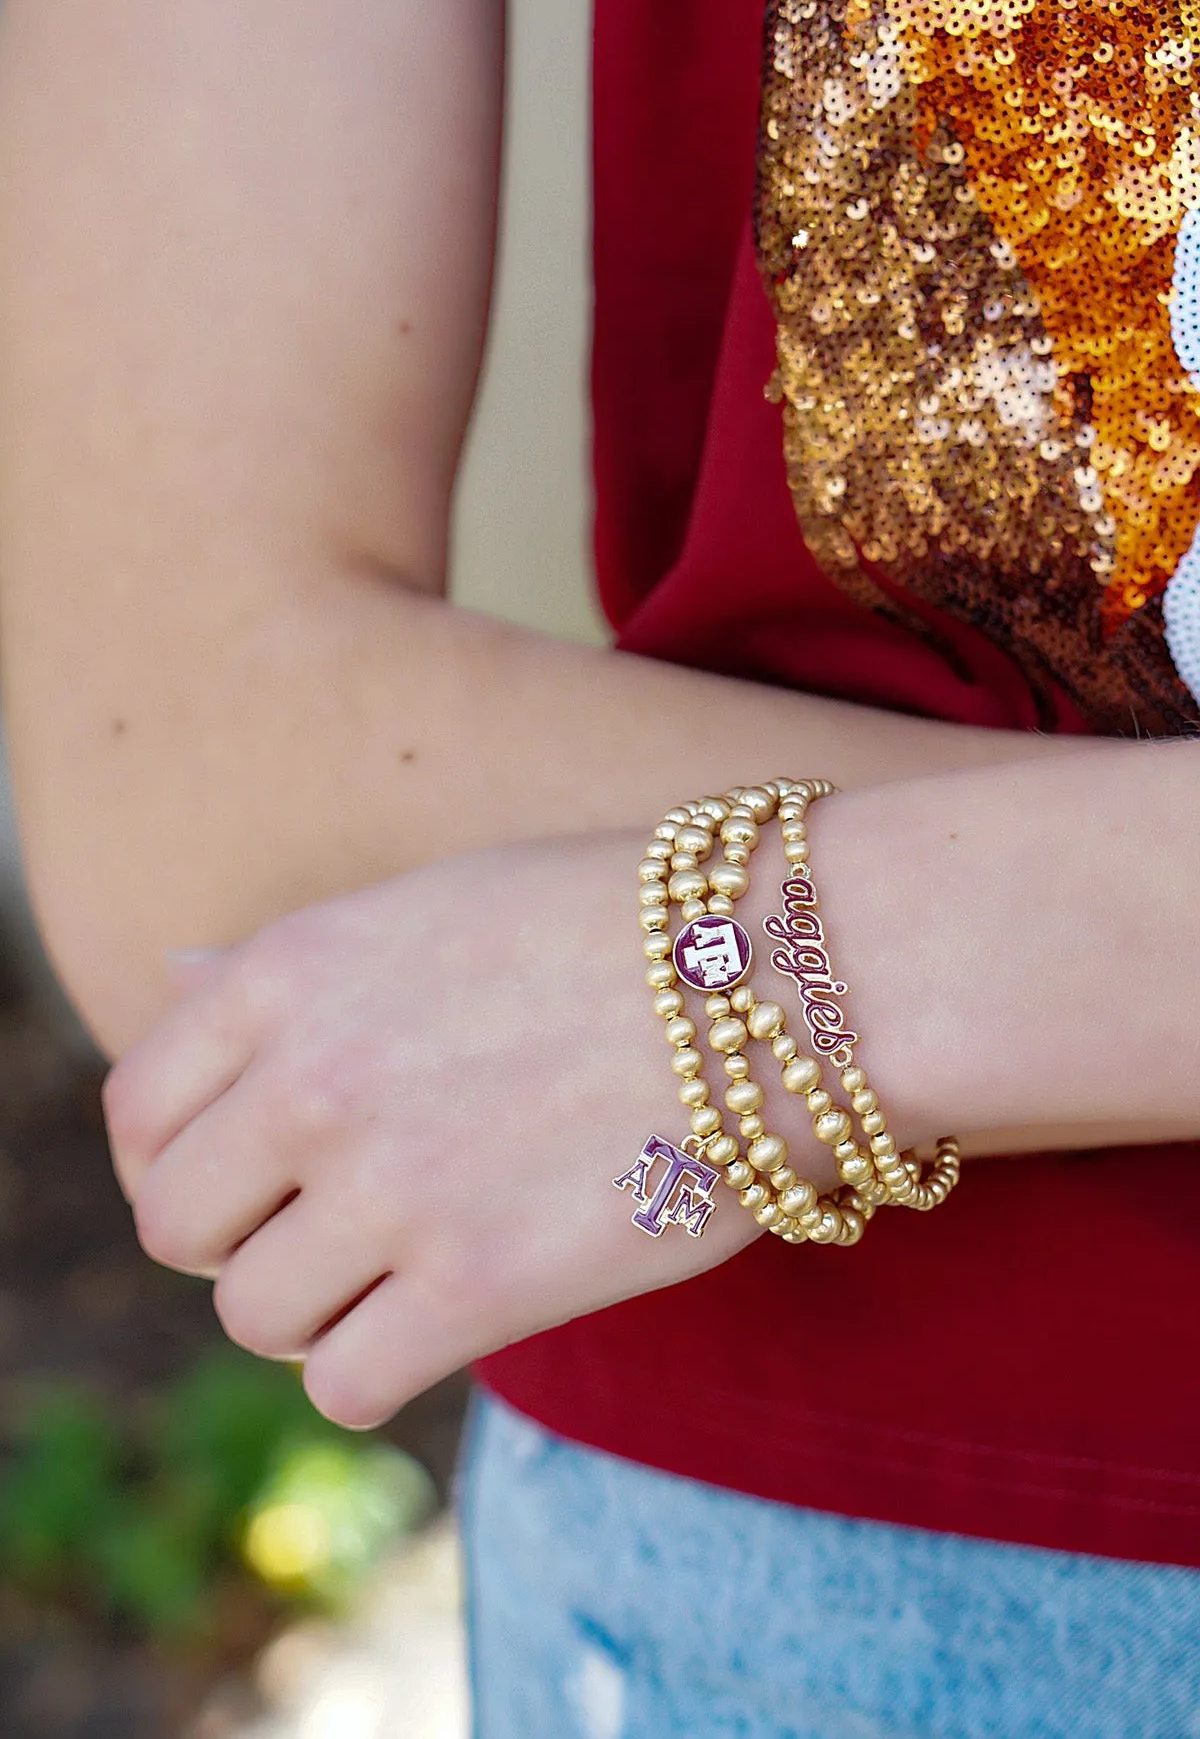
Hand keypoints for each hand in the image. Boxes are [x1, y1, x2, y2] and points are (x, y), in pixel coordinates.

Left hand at [102, 833, 774, 1427]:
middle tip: (326, 1230)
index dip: (177, 1160)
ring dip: (314, 1308)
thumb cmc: (620, 927)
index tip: (243, 1178)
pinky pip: (345, 1384)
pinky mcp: (478, 1284)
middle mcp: (314, 1076)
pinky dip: (375, 1370)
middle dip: (240, 1238)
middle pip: (178, 1225)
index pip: (138, 1109)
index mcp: (292, 969)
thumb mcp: (433, 904)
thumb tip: (169, 975)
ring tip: (397, 1271)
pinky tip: (437, 1322)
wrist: (789, 973)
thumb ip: (296, 965)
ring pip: (255, 1315)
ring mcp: (390, 1184)